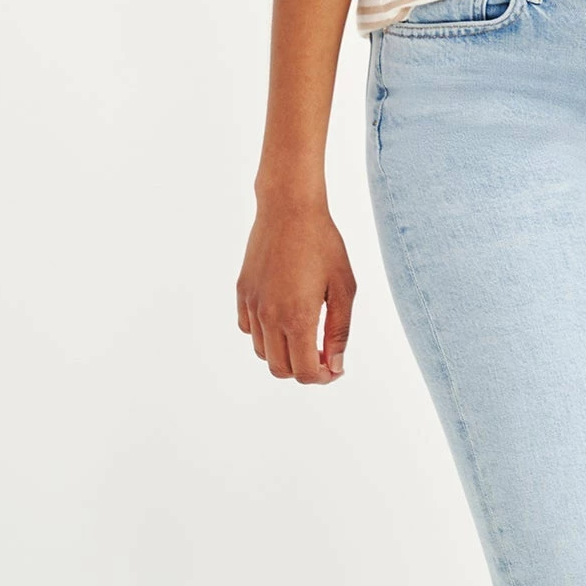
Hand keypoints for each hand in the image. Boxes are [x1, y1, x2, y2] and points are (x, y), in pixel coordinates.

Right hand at [237, 197, 355, 383]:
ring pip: (263, 352)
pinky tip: (283, 317)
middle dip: (303, 371)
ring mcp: (252, 305)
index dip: (322, 377)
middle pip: (281, 369)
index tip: (335, 368)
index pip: (304, 372)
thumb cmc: (323, 243)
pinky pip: (248, 329)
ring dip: (284, 354)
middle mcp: (269, 316)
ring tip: (305, 335)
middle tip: (323, 356)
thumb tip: (335, 366)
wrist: (289, 208)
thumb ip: (339, 331)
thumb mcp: (343, 286)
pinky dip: (265, 335)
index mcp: (297, 317)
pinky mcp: (242, 292)